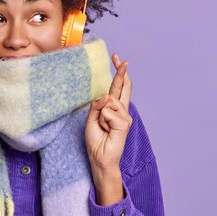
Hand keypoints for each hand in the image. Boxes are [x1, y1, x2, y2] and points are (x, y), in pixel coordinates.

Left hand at [85, 54, 132, 173]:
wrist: (100, 157)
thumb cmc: (96, 140)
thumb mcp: (91, 119)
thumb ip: (97, 106)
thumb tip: (105, 96)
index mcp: (114, 108)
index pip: (117, 87)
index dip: (118, 73)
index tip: (116, 58)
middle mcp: (122, 110)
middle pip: (122, 87)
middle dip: (121, 72)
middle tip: (122, 60)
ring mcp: (125, 116)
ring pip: (109, 101)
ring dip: (101, 115)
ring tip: (103, 128)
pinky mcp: (124, 123)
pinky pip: (108, 112)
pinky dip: (103, 120)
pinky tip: (107, 130)